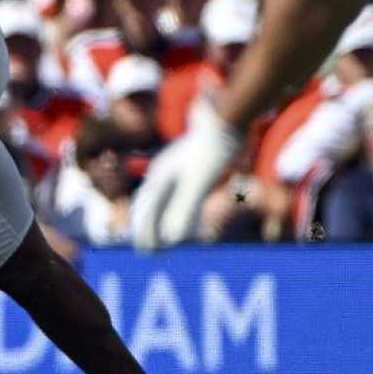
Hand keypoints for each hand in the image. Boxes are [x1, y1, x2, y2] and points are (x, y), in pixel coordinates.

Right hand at [130, 104, 242, 249]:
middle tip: (147, 249)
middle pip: (147, 203)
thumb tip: (171, 240)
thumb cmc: (213, 152)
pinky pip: (175, 191)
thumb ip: (183, 210)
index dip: (145, 232)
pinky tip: (184, 213)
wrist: (227, 121)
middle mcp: (162, 172)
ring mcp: (175, 168)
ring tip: (160, 236)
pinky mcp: (189, 167)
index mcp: (160, 177)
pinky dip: (173, 207)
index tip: (146, 252)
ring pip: (160, 198)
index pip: (146, 210)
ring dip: (157, 218)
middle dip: (145, 227)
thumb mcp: (200, 183)